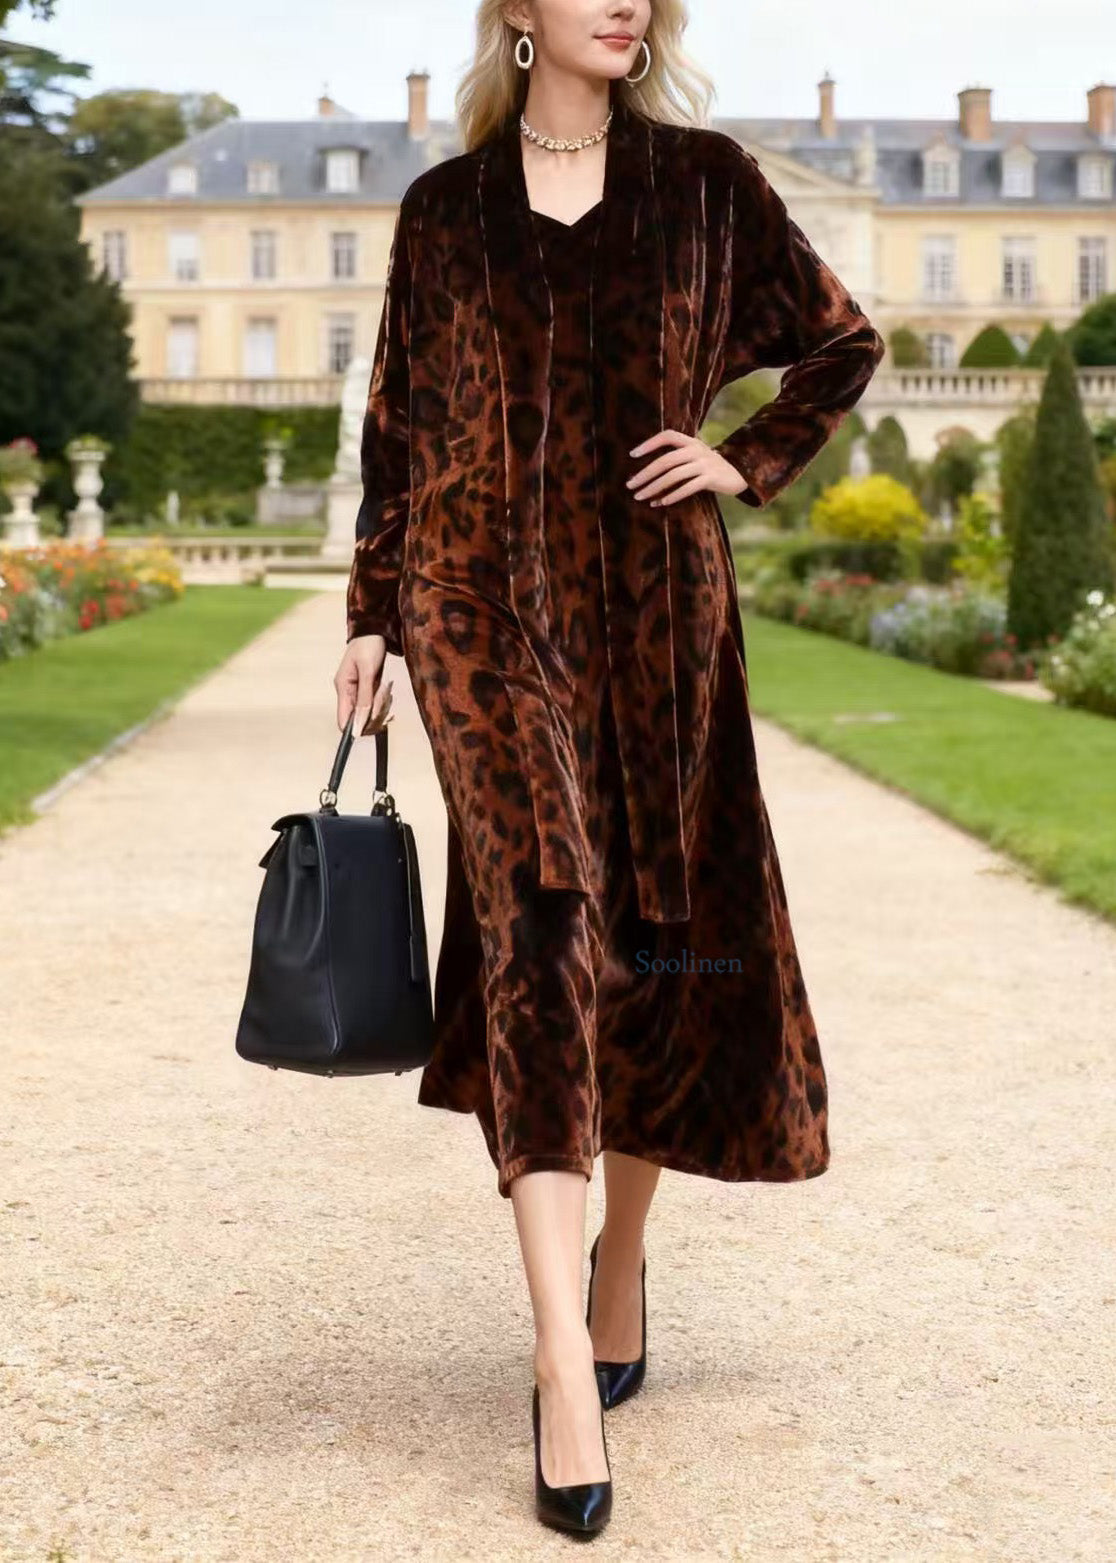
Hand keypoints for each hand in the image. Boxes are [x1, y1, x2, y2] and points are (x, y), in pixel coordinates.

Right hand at [334, 633, 394, 736]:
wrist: (376, 630)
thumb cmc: (368, 645)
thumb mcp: (368, 671)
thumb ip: (364, 698)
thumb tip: (358, 725)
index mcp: (343, 689)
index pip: (343, 722)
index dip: (358, 728)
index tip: (375, 722)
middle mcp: (349, 694)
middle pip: (360, 721)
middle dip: (376, 714)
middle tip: (385, 697)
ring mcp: (358, 693)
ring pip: (371, 714)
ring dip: (383, 706)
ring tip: (387, 688)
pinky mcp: (368, 690)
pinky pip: (377, 705)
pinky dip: (385, 702)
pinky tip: (388, 690)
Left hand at [626, 429, 746, 505]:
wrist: (740, 474)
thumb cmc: (710, 468)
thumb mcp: (695, 456)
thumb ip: (677, 458)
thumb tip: (647, 473)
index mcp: (691, 442)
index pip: (667, 436)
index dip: (650, 443)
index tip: (632, 454)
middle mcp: (696, 450)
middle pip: (665, 461)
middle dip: (645, 474)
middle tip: (630, 485)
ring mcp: (704, 464)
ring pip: (674, 476)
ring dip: (654, 488)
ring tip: (641, 497)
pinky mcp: (711, 478)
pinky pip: (688, 487)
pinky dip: (673, 495)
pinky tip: (661, 503)